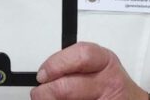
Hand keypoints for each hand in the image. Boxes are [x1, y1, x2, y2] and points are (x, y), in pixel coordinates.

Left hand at [31, 42, 147, 99]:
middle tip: (39, 94)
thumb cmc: (109, 83)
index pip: (80, 56)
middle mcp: (108, 82)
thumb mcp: (97, 65)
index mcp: (104, 61)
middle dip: (47, 92)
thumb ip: (72, 66)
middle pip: (69, 87)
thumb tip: (44, 75)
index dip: (56, 65)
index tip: (43, 74)